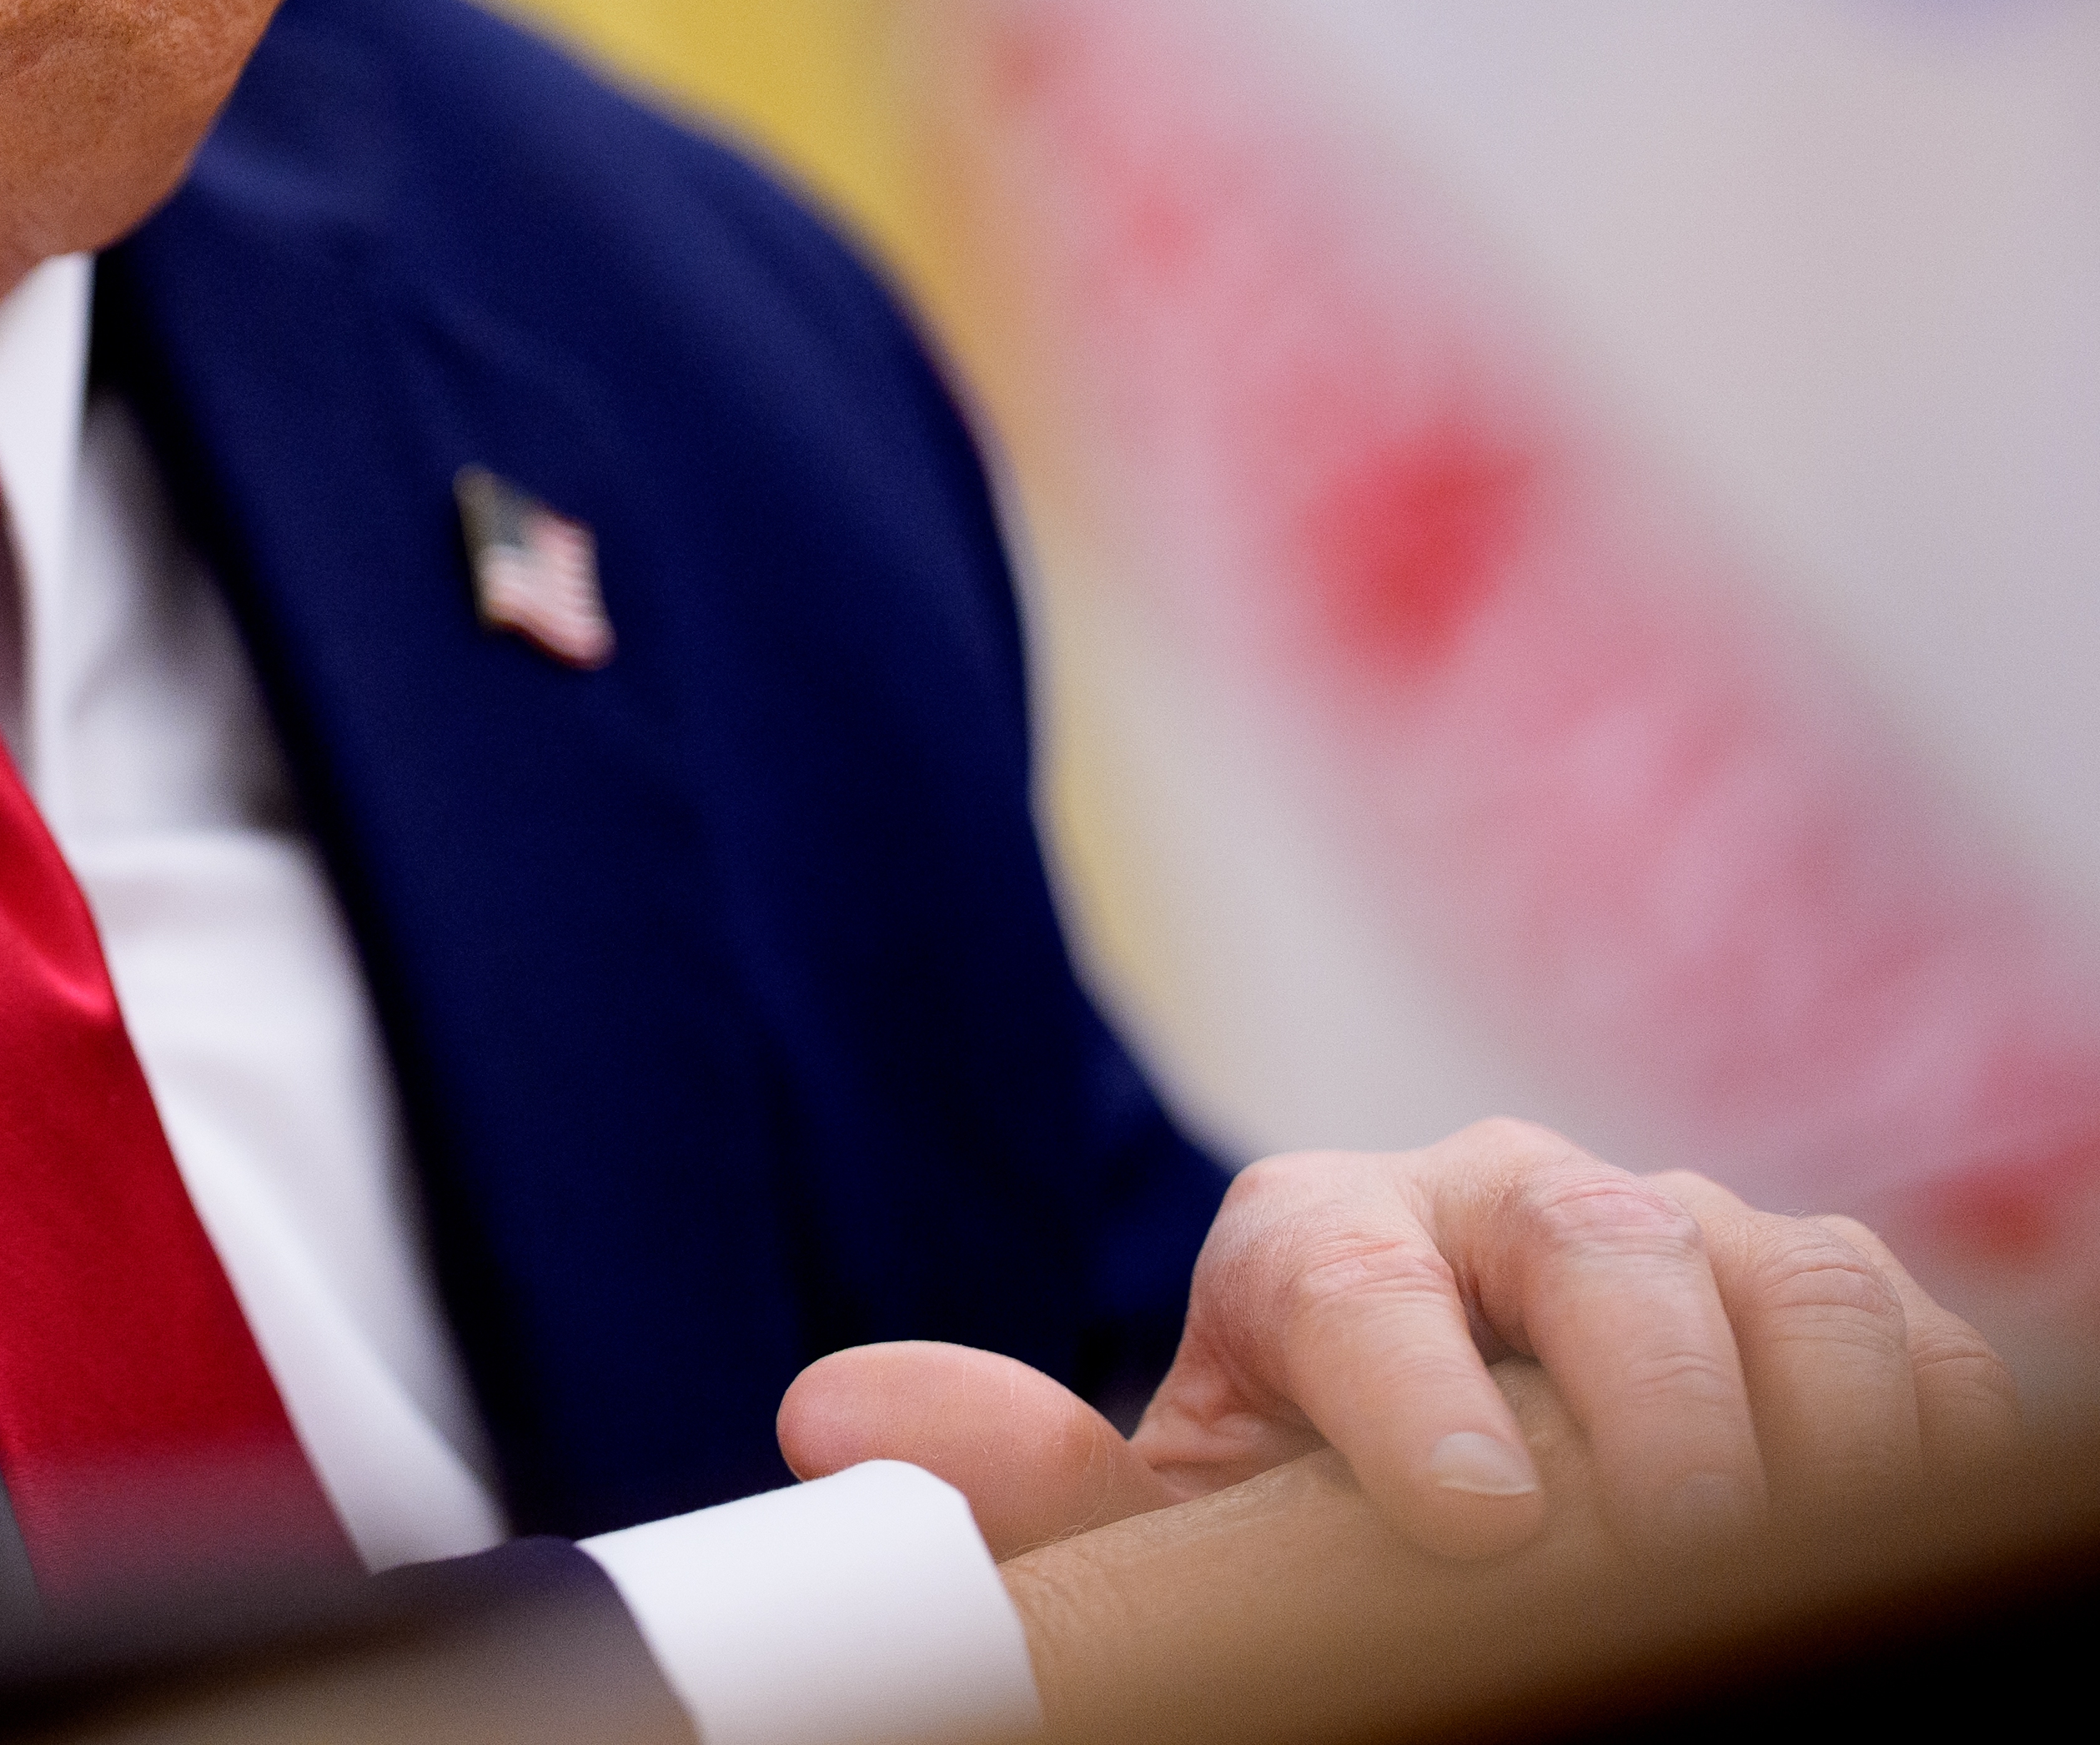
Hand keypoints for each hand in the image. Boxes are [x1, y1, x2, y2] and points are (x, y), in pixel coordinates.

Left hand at [780, 1120, 2017, 1559]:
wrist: (1460, 1483)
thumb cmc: (1312, 1514)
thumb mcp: (1174, 1525)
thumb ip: (1030, 1484)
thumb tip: (829, 1416)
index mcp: (1319, 1238)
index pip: (1343, 1268)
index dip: (1408, 1383)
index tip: (1473, 1516)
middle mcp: (1505, 1202)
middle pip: (1592, 1239)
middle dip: (1647, 1392)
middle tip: (1679, 1542)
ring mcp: (1681, 1234)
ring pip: (1773, 1273)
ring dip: (1801, 1409)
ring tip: (1781, 1536)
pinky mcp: (1820, 1294)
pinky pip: (1904, 1328)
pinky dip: (1915, 1417)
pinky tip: (1889, 1503)